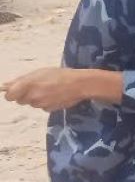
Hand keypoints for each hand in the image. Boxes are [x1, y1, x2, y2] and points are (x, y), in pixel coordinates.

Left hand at [3, 68, 117, 110]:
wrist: (80, 84)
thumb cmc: (59, 74)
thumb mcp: (39, 72)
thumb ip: (20, 80)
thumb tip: (4, 86)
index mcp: (28, 84)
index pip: (9, 95)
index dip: (12, 93)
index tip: (18, 90)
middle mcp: (32, 96)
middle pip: (20, 100)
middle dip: (26, 95)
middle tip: (38, 87)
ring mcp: (40, 104)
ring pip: (32, 103)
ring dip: (37, 98)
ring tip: (49, 89)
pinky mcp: (48, 109)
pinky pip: (42, 107)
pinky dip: (46, 102)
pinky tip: (55, 95)